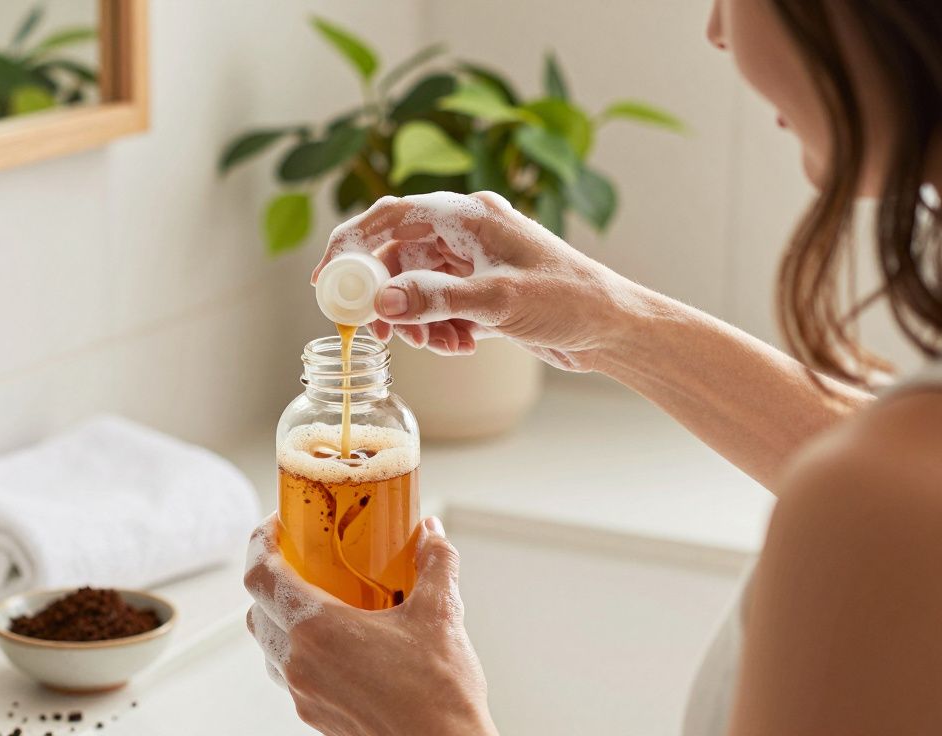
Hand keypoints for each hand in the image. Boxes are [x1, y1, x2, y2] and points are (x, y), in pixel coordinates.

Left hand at [243, 514, 497, 735]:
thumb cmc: (438, 696)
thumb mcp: (441, 615)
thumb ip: (435, 563)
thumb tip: (430, 534)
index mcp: (319, 629)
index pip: (261, 575)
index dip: (260, 543)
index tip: (277, 525)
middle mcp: (300, 663)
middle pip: (257, 608)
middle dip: (271, 578)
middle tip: (300, 558)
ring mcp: (304, 694)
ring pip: (269, 644)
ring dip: (282, 617)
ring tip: (320, 599)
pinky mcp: (315, 716)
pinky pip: (289, 673)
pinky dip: (299, 650)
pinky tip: (338, 643)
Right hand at [314, 191, 646, 370]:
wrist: (614, 328)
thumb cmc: (569, 301)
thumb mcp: (498, 301)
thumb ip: (436, 299)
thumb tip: (382, 301)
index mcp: (469, 215)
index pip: (391, 216)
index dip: (351, 243)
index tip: (327, 280)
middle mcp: (468, 232)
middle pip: (398, 255)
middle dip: (384, 295)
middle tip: (375, 328)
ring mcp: (475, 261)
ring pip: (417, 285)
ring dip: (415, 319)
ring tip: (435, 345)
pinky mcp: (483, 291)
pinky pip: (439, 305)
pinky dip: (438, 328)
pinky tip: (459, 347)